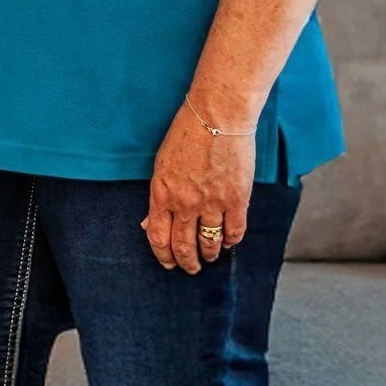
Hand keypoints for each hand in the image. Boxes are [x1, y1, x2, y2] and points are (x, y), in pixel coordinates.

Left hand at [145, 99, 256, 271]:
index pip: (158, 237)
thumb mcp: (162, 166)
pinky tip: (229, 242)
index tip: (168, 263)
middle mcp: (185, 203)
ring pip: (210, 243)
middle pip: (183, 246)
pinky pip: (235, 231)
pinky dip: (232, 241)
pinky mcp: (237, 200)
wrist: (217, 117)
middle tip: (190, 268)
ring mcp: (212, 203)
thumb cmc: (186, 136)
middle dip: (186, 262)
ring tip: (210, 257)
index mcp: (162, 194)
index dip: (163, 255)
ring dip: (210, 254)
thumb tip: (149, 223)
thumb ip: (159, 196)